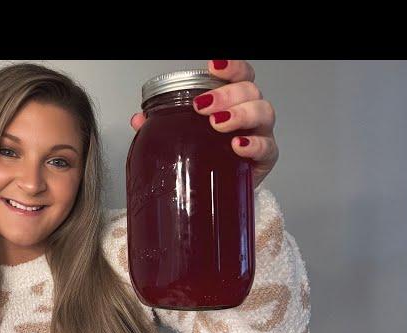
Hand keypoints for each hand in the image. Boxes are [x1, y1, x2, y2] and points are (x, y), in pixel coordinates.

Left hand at [130, 60, 278, 188]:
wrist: (220, 190)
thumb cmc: (208, 156)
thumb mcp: (185, 138)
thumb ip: (163, 126)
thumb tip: (139, 120)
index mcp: (233, 102)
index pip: (241, 75)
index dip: (232, 67)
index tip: (213, 67)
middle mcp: (250, 114)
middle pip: (250, 91)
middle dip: (226, 94)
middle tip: (203, 106)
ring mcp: (260, 134)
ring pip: (263, 112)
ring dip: (240, 114)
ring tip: (218, 124)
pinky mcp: (264, 159)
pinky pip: (267, 148)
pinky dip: (253, 144)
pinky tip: (237, 146)